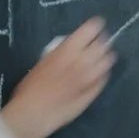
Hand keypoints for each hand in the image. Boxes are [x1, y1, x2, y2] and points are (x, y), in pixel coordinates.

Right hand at [1, 17, 113, 137]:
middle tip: (101, 42)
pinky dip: (103, 75)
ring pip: (107, 62)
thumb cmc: (31, 86)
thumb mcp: (44, 61)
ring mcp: (90, 77)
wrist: (33, 112)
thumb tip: (71, 48)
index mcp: (68, 49)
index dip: (95, 26)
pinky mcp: (93, 93)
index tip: (97, 26)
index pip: (91, 29)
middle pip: (103, 44)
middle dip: (102, 41)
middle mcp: (82, 60)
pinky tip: (100, 75)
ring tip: (104, 57)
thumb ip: (61, 53)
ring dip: (106, 57)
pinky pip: (104, 80)